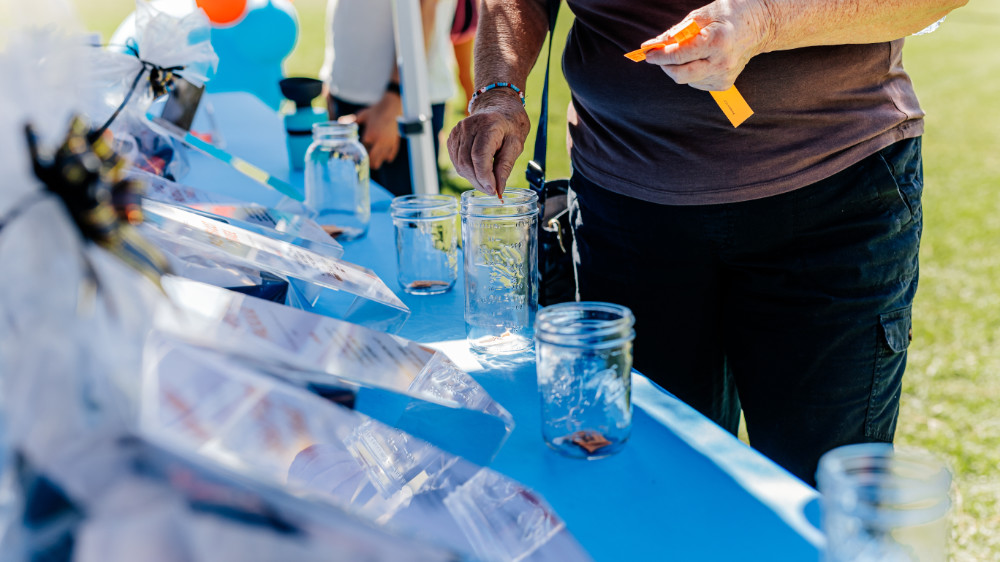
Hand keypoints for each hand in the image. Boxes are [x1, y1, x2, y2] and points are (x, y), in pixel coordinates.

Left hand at [354, 92, 402, 168]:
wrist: (392, 107)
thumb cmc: (376, 111)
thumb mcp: (363, 115)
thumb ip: (351, 120)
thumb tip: (339, 121)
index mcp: (369, 135)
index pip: (362, 150)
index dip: (358, 153)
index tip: (355, 155)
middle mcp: (379, 142)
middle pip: (372, 160)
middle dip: (367, 162)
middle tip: (363, 161)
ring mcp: (388, 144)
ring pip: (381, 160)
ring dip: (376, 161)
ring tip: (372, 160)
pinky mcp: (394, 144)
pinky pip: (389, 157)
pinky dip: (385, 158)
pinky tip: (382, 155)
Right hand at [447, 93, 529, 196]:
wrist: (498, 107)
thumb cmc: (509, 125)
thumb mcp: (516, 144)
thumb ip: (505, 167)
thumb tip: (498, 190)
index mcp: (487, 125)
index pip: (479, 156)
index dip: (485, 177)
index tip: (494, 190)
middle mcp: (468, 126)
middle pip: (467, 162)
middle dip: (479, 182)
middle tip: (492, 191)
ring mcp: (457, 131)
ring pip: (460, 164)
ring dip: (473, 179)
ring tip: (487, 183)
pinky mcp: (452, 137)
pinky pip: (456, 161)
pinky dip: (467, 172)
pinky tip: (478, 172)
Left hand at [642, 0, 772, 90]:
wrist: (760, 25)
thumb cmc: (729, 15)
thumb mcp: (703, 15)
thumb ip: (678, 31)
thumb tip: (655, 43)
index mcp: (717, 42)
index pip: (679, 55)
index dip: (659, 55)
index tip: (647, 53)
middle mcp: (721, 63)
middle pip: (680, 75)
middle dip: (665, 66)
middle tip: (659, 55)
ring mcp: (723, 76)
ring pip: (687, 80)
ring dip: (679, 67)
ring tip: (689, 51)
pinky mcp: (724, 84)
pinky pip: (696, 83)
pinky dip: (691, 73)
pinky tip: (702, 59)